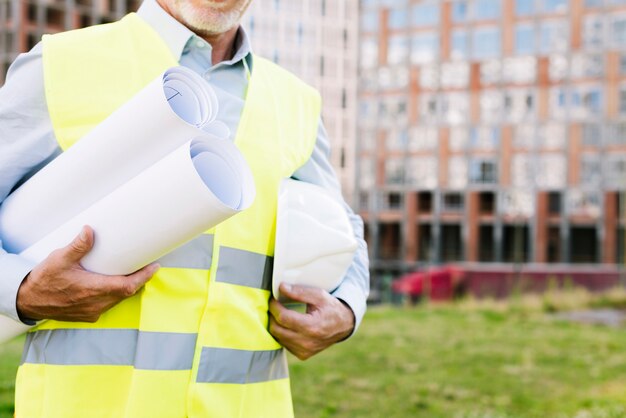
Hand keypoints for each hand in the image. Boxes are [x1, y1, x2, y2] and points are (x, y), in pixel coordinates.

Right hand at [16, 226, 158, 322]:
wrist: (28, 301)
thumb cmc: (44, 280)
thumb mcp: (59, 259)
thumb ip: (77, 246)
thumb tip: (89, 230)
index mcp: (92, 290)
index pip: (127, 286)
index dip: (144, 277)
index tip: (155, 266)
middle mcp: (95, 304)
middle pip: (126, 292)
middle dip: (139, 279)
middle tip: (147, 265)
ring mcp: (92, 312)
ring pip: (119, 300)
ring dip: (127, 287)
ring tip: (134, 272)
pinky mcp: (88, 315)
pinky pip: (109, 305)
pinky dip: (116, 295)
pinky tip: (115, 285)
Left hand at [269, 283, 354, 359]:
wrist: (343, 325)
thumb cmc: (331, 308)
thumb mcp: (319, 295)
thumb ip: (299, 292)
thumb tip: (281, 287)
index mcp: (312, 326)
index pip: (283, 317)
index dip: (274, 307)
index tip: (273, 299)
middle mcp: (307, 342)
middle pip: (277, 329)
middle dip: (272, 315)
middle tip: (275, 305)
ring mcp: (305, 350)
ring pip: (278, 337)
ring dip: (276, 324)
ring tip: (281, 313)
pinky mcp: (303, 355)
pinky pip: (284, 344)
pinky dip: (282, 334)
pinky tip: (288, 325)